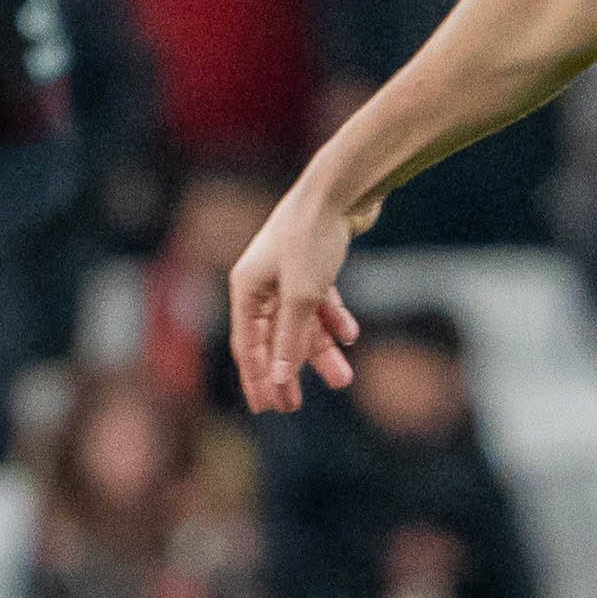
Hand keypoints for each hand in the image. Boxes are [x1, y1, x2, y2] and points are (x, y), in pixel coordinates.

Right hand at [227, 178, 368, 411]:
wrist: (341, 189)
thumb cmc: (312, 237)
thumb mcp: (302, 297)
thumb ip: (290, 340)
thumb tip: (279, 380)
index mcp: (246, 289)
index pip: (249, 346)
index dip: (259, 379)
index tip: (270, 409)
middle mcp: (262, 281)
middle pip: (275, 338)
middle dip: (289, 371)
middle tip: (298, 405)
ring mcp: (288, 272)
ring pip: (302, 323)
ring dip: (321, 351)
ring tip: (343, 379)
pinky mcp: (314, 263)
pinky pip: (320, 302)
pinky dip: (334, 320)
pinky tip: (350, 335)